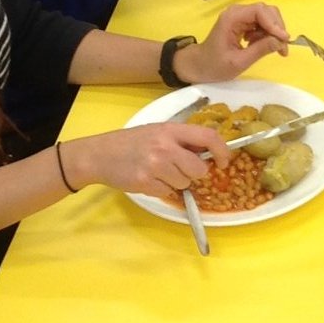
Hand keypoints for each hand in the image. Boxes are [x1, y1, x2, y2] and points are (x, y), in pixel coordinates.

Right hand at [70, 121, 227, 206]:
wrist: (100, 154)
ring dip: (176, 182)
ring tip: (158, 172)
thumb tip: (209, 154)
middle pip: (199, 168)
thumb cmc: (131, 142)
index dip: (222, 150)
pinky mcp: (146, 182)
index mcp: (171, 130)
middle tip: (179, 169)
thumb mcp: (158, 131)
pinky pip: (168, 192)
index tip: (223, 162)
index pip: (208, 136)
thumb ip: (182, 140)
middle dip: (194, 173)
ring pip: (185, 183)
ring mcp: (155, 165)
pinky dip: (162, 189)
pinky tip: (149, 179)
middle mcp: (165, 146)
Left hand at [188, 1, 288, 78]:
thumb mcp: (238, 62)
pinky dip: (267, 34)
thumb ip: (260, 50)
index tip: (284, 40)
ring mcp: (240, 16)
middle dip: (277, 28)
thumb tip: (280, 42)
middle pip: (266, 11)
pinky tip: (260, 46)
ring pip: (267, 17)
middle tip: (282, 48)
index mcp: (232, 18)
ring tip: (271, 49)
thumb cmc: (214, 65)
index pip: (259, 11)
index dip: (274, 24)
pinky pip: (262, 23)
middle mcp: (237, 12)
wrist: (199, 66)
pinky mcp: (243, 22)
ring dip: (273, 32)